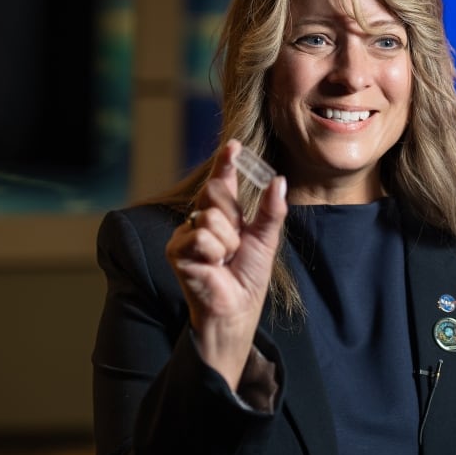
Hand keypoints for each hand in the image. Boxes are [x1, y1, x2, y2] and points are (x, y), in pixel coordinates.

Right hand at [166, 139, 287, 389]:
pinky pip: (202, 237)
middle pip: (217, 194)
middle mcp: (202, 220)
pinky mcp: (176, 250)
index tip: (234, 145)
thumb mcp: (266, 239)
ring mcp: (186, 234)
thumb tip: (279, 180)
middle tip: (235, 247)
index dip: (226, 163)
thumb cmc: (248, 278)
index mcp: (224, 215)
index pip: (223, 181)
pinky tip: (213, 267)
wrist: (236, 309)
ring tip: (225, 261)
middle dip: (234, 220)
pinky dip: (215, 253)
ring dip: (227, 243)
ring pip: (211, 217)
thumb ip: (271, 211)